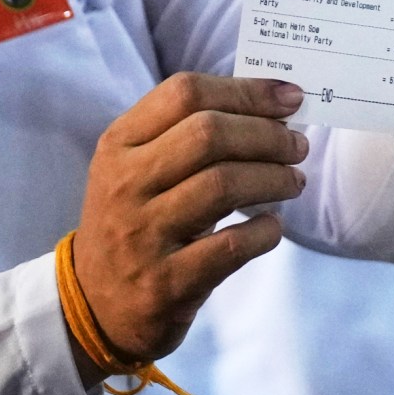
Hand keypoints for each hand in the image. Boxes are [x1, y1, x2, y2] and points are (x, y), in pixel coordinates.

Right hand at [72, 74, 309, 365]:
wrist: (96, 303)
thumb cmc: (135, 221)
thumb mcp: (137, 168)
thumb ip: (188, 134)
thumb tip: (273, 108)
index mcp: (119, 143)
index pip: (184, 93)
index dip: (246, 91)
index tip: (289, 98)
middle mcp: (125, 183)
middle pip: (208, 134)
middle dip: (267, 135)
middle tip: (297, 146)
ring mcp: (143, 234)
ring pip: (222, 185)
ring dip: (273, 178)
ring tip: (293, 181)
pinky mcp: (166, 282)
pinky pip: (230, 246)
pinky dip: (264, 231)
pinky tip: (272, 226)